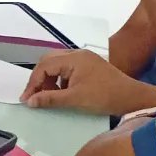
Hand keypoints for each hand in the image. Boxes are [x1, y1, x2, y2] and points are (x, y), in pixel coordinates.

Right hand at [21, 49, 151, 114]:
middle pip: (48, 61)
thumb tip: (29, 102)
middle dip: (38, 79)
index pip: (44, 65)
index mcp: (74, 58)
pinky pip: (66, 69)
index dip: (32, 83)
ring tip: (47, 97)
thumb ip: (50, 99)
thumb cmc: (102, 96)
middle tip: (33, 97)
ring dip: (48, 80)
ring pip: (56, 65)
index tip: (26, 99)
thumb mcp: (73, 99)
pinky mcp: (87, 66)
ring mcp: (83, 59)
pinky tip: (60, 93)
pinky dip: (58, 80)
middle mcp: (77, 54)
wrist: (128, 96)